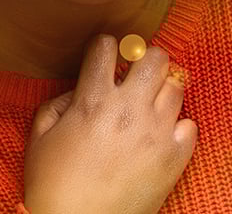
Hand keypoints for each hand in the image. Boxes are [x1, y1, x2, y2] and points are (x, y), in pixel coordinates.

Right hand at [23, 34, 196, 213]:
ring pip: (176, 85)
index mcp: (92, 100)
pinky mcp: (174, 158)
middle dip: (144, 59)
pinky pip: (191, 124)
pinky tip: (162, 134)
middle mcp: (128, 109)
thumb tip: (78, 90)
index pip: (107, 47)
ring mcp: (156, 133)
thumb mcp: (40, 136)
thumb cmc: (53, 185)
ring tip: (148, 105)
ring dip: (162, 89)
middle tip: (134, 75)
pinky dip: (180, 125)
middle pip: (154, 57)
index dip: (104, 47)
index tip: (104, 57)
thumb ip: (56, 102)